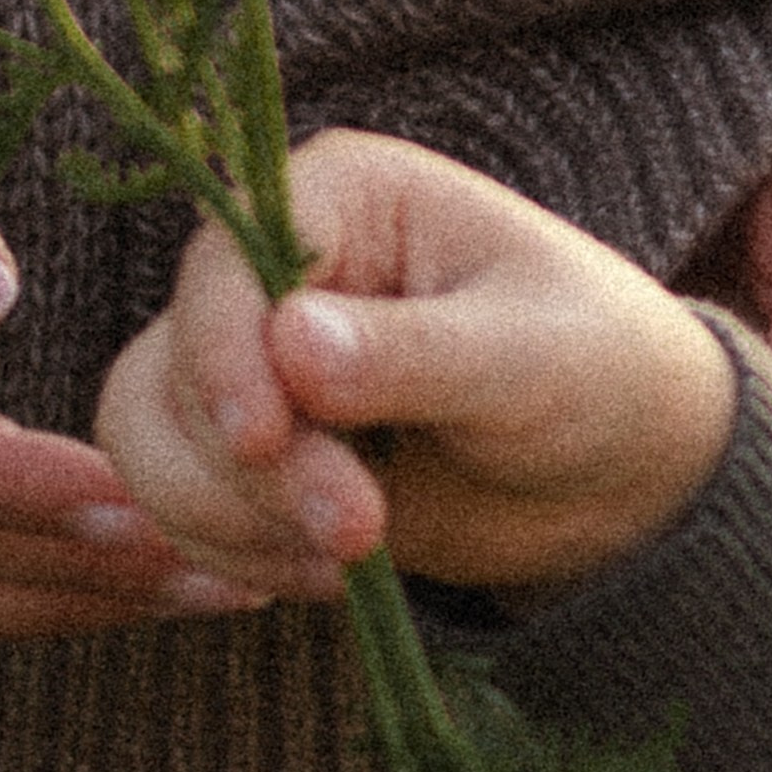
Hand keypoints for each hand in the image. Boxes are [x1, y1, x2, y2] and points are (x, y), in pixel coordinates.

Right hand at [95, 129, 737, 601]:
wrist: (623, 478)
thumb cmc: (600, 372)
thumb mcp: (526, 358)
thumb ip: (413, 354)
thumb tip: (294, 344)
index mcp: (338, 198)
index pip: (223, 266)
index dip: (225, 357)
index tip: (265, 442)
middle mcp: (270, 273)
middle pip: (171, 368)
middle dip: (252, 471)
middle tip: (356, 533)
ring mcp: (250, 367)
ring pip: (148, 444)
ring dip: (232, 521)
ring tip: (349, 559)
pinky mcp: (252, 455)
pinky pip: (178, 507)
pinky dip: (237, 553)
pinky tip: (327, 572)